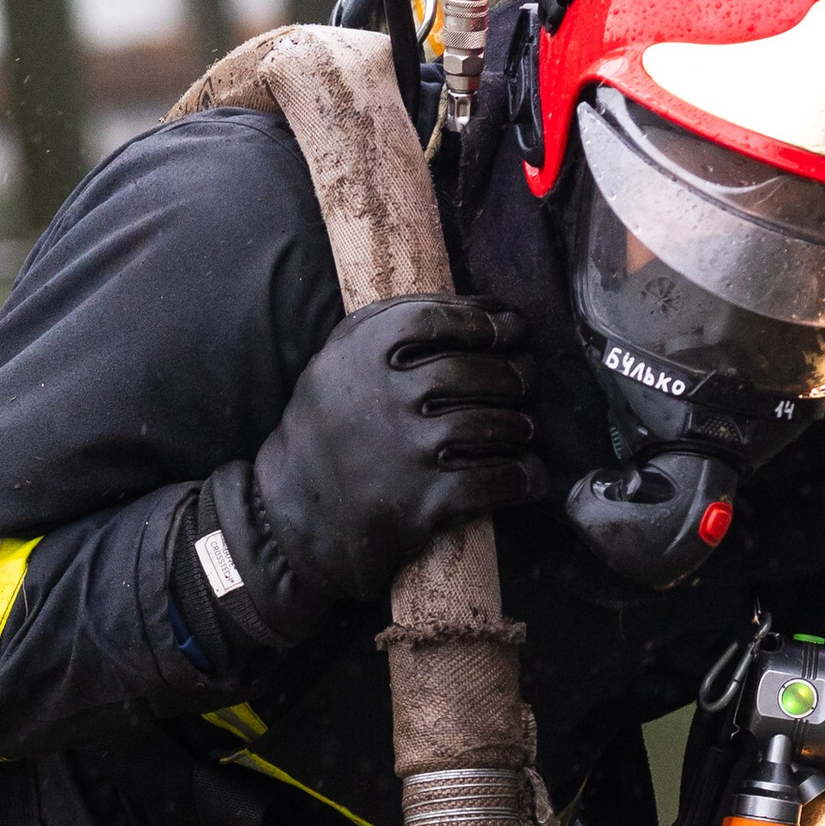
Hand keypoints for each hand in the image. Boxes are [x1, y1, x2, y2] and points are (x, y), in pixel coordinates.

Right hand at [231, 295, 537, 627]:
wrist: (294, 517)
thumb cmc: (328, 430)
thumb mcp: (336, 361)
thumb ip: (391, 326)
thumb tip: (483, 308)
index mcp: (359, 352)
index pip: (440, 319)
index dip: (487, 321)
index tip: (512, 328)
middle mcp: (383, 396)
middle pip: (475, 370)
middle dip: (515, 373)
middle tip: (525, 379)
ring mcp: (405, 451)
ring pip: (494, 425)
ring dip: (522, 426)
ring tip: (525, 427)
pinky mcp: (423, 502)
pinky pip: (495, 481)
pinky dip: (524, 477)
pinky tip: (530, 476)